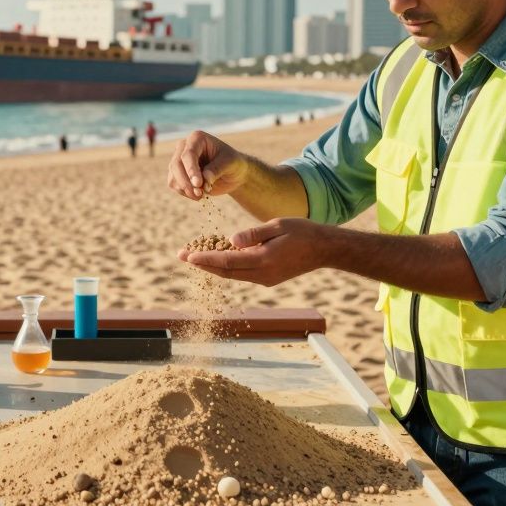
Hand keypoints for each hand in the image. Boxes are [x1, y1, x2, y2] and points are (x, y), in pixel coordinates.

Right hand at [167, 130, 248, 199]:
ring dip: (185, 189)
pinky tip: (198, 195)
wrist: (232, 173)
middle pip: (176, 165)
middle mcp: (184, 147)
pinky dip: (185, 192)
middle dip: (186, 182)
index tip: (198, 184)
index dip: (191, 169)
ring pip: (173, 176)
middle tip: (200, 194)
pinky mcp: (177, 174)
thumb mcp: (230, 163)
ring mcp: (178, 160)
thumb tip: (205, 178)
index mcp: (197, 138)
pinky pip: (174, 185)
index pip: (188, 154)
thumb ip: (217, 169)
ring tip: (201, 196)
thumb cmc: (232, 163)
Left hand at [177, 218, 332, 286]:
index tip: (187, 256)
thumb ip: (253, 234)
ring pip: (233, 275)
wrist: (324, 249)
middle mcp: (262, 275)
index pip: (227, 261)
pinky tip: (218, 258)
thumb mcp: (277, 225)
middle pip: (225, 272)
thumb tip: (230, 240)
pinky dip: (228, 267)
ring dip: (213, 267)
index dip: (205, 259)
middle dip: (202, 265)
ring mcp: (266, 280)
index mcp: (263, 260)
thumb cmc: (302, 231)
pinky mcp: (269, 279)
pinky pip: (243, 274)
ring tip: (194, 256)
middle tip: (181, 256)